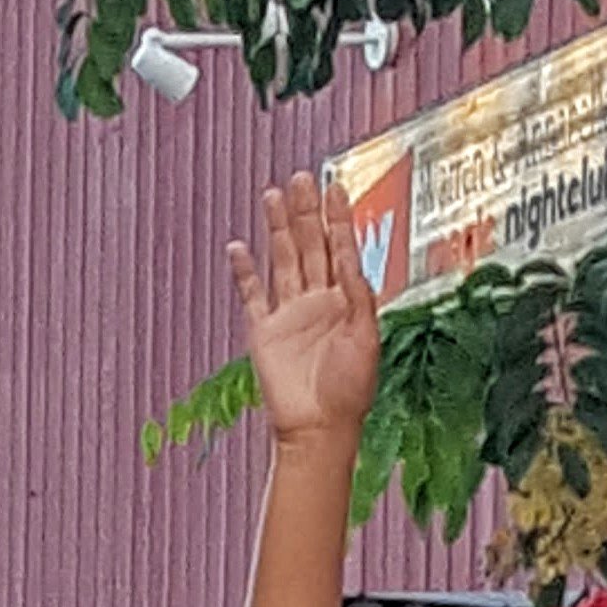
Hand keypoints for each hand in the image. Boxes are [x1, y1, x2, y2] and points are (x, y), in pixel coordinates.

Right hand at [231, 171, 379, 442]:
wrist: (318, 428)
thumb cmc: (349, 392)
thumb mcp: (366, 341)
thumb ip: (360, 300)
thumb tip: (352, 264)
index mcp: (347, 301)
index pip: (341, 248)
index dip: (337, 217)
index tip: (334, 185)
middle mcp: (318, 301)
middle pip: (311, 245)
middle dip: (305, 211)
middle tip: (300, 178)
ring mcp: (289, 314)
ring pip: (283, 259)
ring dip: (279, 228)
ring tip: (273, 195)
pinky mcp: (264, 331)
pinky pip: (252, 294)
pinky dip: (244, 271)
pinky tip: (240, 247)